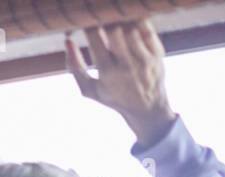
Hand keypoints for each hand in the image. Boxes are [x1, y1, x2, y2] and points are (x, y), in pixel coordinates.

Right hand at [66, 20, 176, 146]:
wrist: (147, 109)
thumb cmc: (113, 97)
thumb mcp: (89, 89)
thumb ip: (75, 67)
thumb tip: (67, 41)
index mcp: (107, 73)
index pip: (94, 37)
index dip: (88, 25)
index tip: (87, 23)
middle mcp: (127, 65)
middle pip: (114, 29)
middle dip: (106, 21)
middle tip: (102, 20)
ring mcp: (144, 59)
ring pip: (130, 27)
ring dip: (121, 22)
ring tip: (115, 24)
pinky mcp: (157, 53)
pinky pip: (146, 29)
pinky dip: (136, 22)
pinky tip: (130, 26)